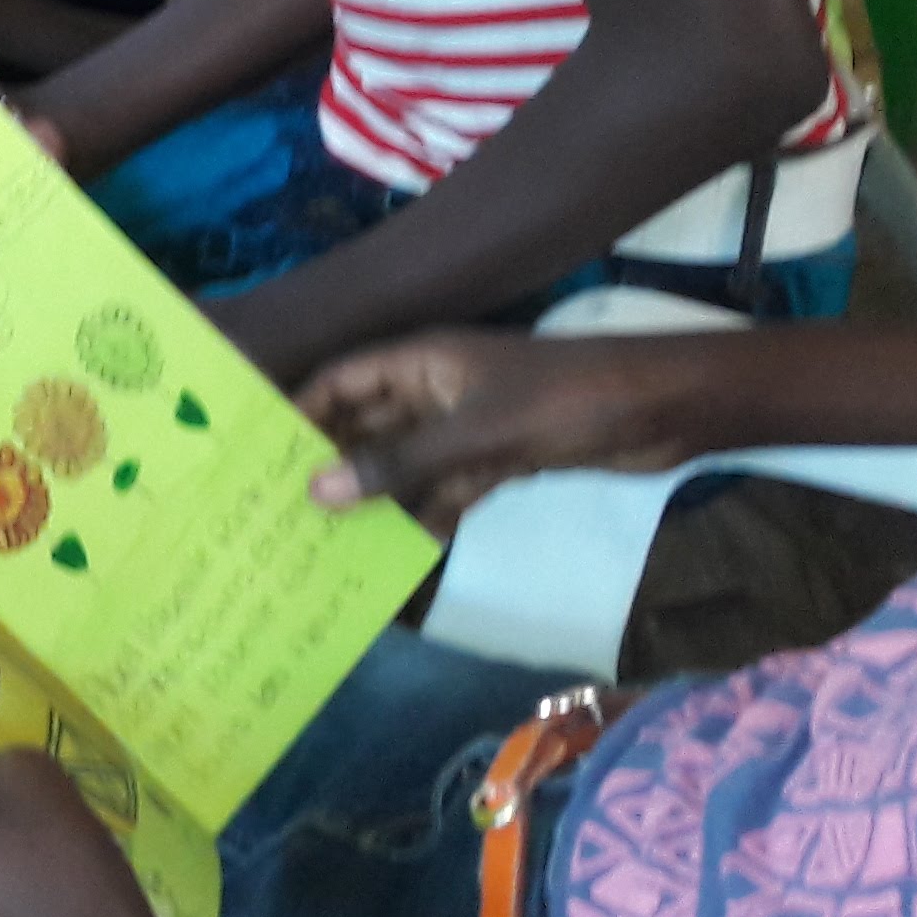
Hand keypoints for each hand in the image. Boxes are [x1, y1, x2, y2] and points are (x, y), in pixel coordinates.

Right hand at [295, 329, 679, 533]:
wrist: (661, 408)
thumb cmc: (564, 400)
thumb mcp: (476, 435)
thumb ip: (399, 465)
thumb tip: (317, 493)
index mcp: (421, 361)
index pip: (341, 381)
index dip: (300, 414)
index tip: (256, 460)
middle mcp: (435, 390)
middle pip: (367, 426)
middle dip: (332, 465)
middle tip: (281, 514)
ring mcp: (468, 425)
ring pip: (405, 464)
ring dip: (378, 499)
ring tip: (328, 544)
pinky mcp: (500, 458)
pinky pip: (448, 489)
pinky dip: (429, 516)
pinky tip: (401, 555)